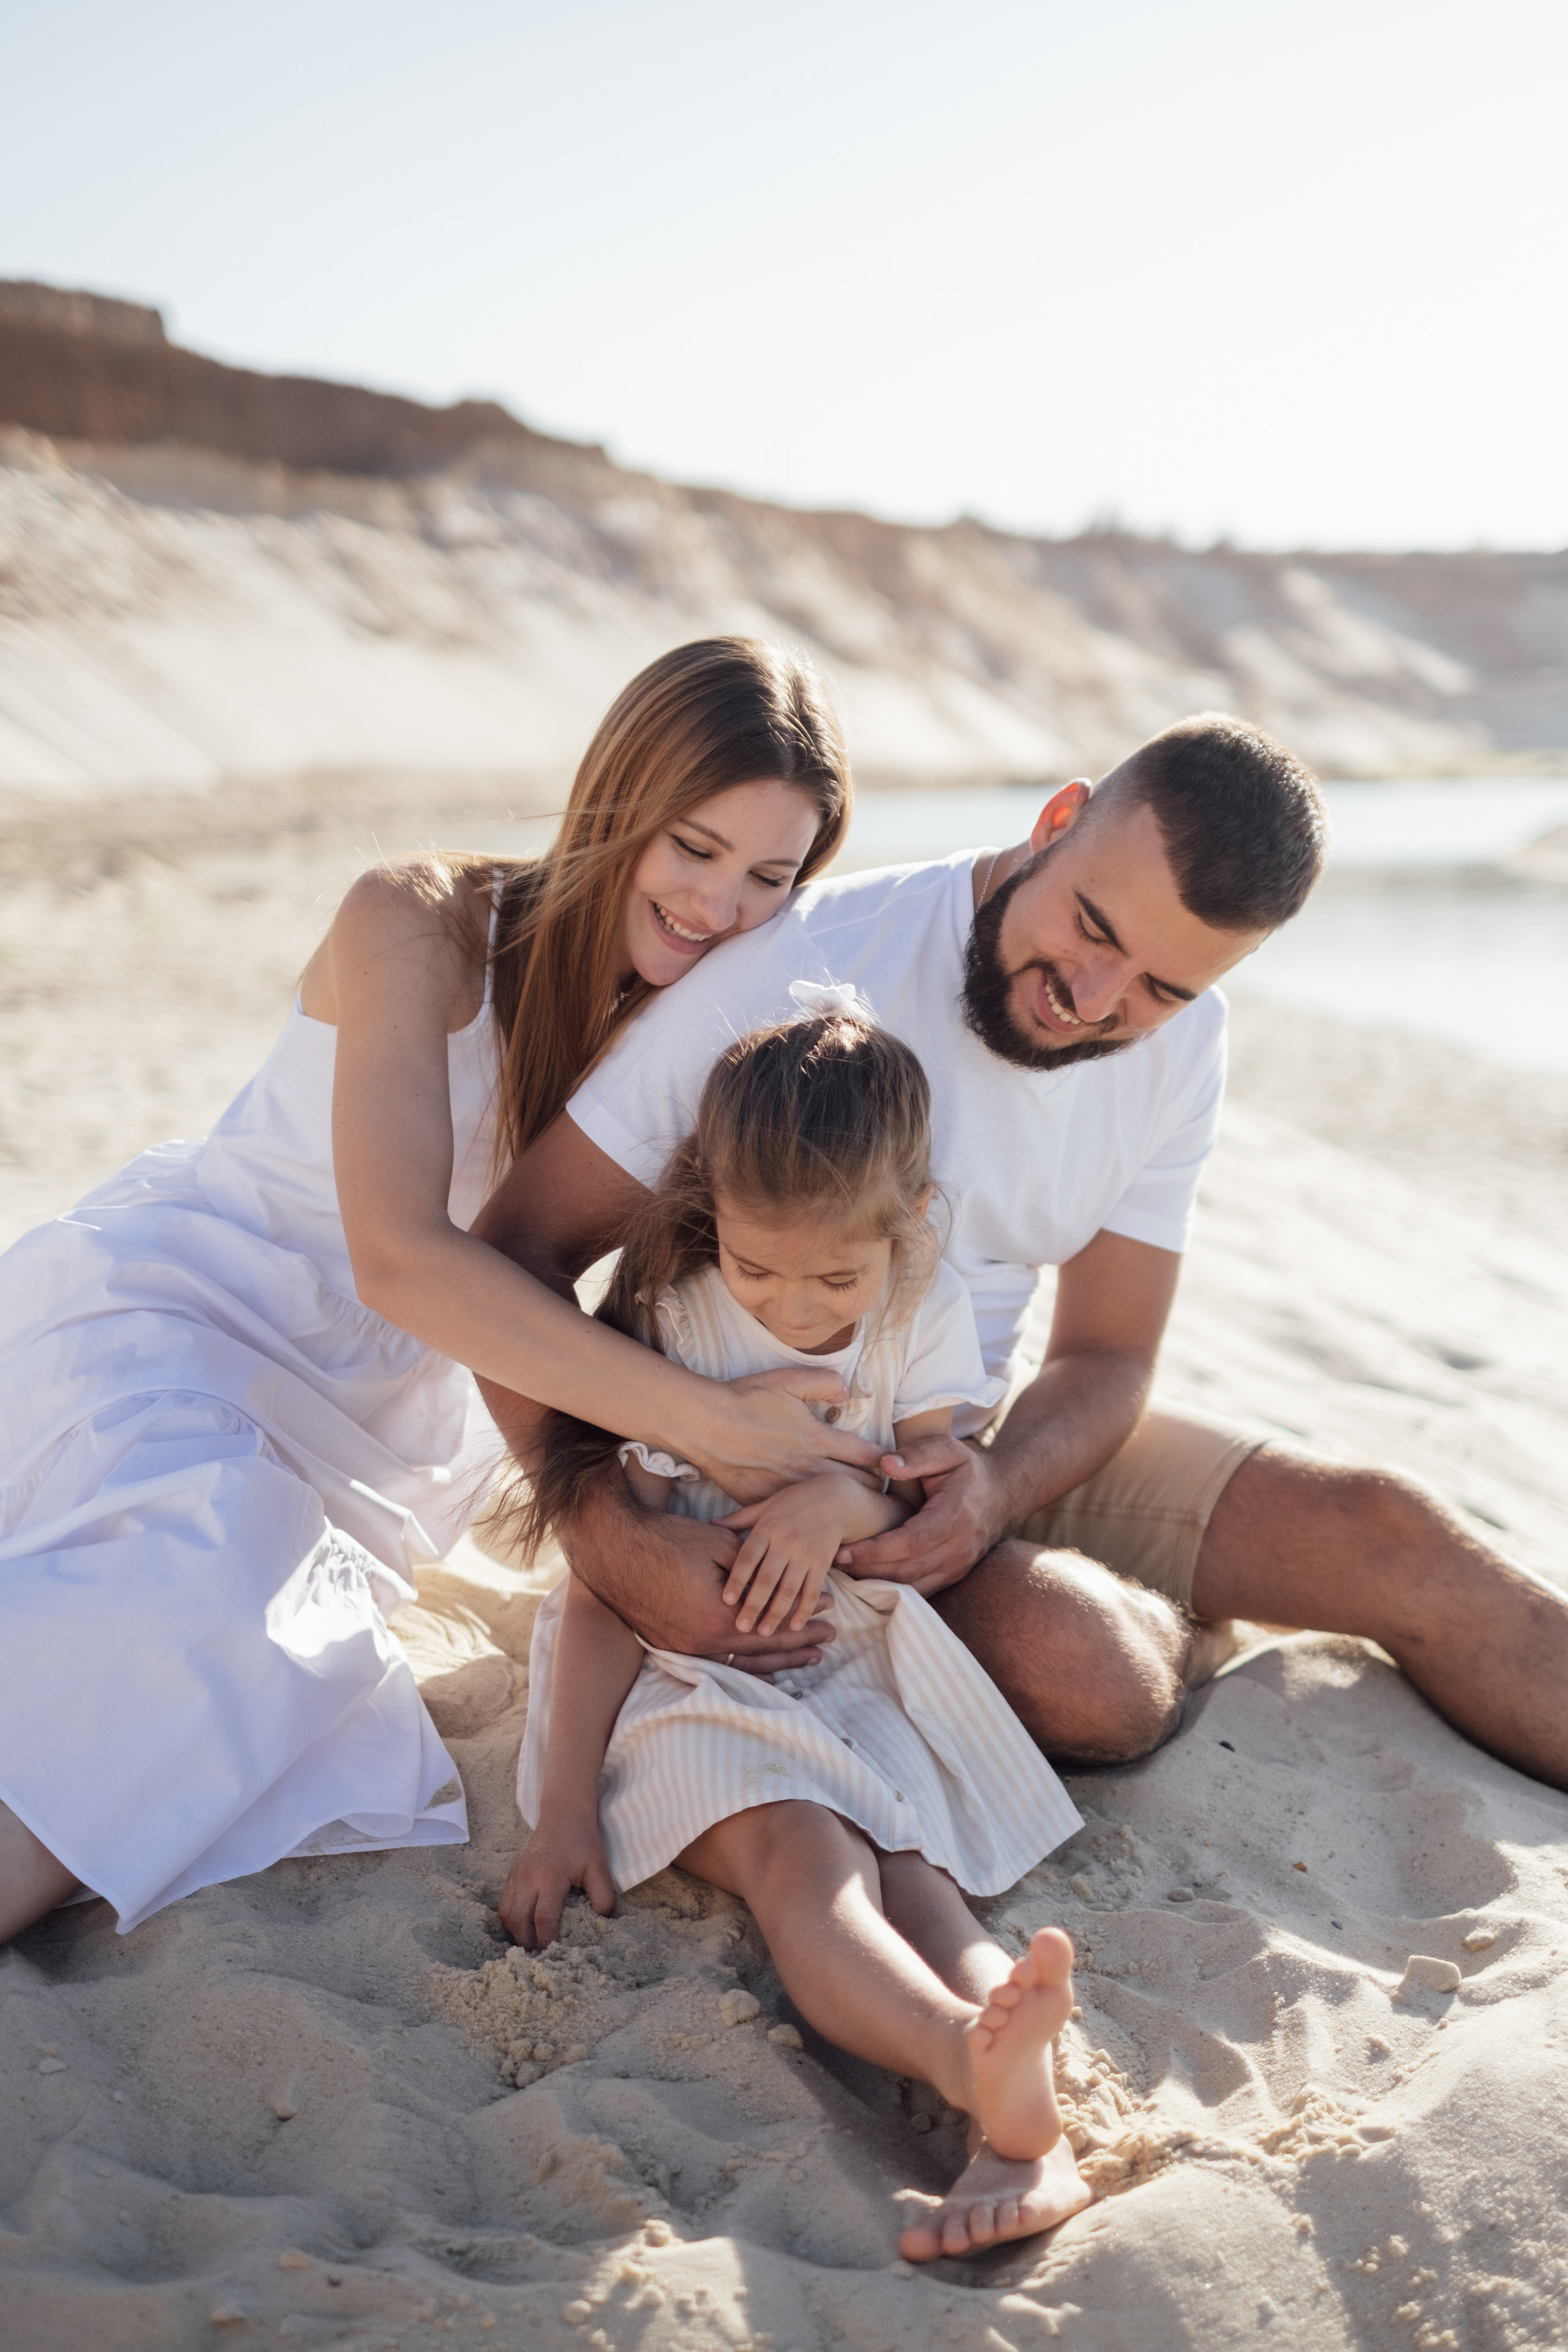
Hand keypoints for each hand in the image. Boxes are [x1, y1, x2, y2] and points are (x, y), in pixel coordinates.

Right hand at [499, 1812, 615, 1949]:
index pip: (544, 1920)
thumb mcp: (599, 1867)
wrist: (563, 1813)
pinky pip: (504, 1903)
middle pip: (518, 1921)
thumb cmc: (583, 1842)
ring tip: (530, 1946)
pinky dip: (510, 1919)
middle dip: (527, 1943)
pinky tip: (523, 1928)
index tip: (555, 1957)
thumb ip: (603, 1896)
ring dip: (515, 1933)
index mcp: (550, 1877)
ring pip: (506, 1913)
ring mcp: (516, 1875)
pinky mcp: (511, 1873)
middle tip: (539, 1959)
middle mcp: (528, 1877)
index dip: (547, 1942)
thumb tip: (603, 1923)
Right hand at [566, 1477, 837, 1670]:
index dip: (804, 1616)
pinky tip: (765, 1667)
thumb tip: (785, 1578)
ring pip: (742, 1661)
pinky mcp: (673, 1645)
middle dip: (800, 1643)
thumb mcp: (719, 1547)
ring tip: (807, 1658)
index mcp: (719, 1617)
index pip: (775, 1622)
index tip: (830, 1609)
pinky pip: (718, 1662)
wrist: (615, 1548)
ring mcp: (687, 1647)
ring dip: (778, 1659)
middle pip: (764, 1648)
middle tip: (829, 1637)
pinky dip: (745, 1665)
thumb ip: (753, 1570)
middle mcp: (704, 1641)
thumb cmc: (668, 1540)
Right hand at [682, 1367, 885, 1503]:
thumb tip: (847, 1393)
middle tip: (885, 1492)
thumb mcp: (788, 1379)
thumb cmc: (746, 1399)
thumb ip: (824, 1382)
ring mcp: (787, 1488)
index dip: (886, 1462)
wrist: (705, 1425)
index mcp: (819, 1438)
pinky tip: (813, 1518)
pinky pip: (794, 1513)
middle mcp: (809, 1468)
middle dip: (874, 1489)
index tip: (895, 1467)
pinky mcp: (766, 1502)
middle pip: (855, 1485)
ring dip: (844, 1504)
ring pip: (828, 1504)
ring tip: (856, 1507)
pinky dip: (807, 1516)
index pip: (867, 1456)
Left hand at [718, 1475, 858, 1635]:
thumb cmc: (796, 1502)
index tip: (725, 1601)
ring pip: (789, 1589)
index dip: (736, 1580)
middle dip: (753, 1605)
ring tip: (764, 1632)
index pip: (747, 1558)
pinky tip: (795, 1626)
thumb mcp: (766, 1506)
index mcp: (767, 1528)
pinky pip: (812, 1589)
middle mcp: (785, 1542)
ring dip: (776, 1613)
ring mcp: (805, 1554)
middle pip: (766, 1579)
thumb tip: (711, 1524)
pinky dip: (805, 1609)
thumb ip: (740, 1519)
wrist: (837, 1499)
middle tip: (741, 1627)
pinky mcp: (822, 1563)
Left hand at [837, 1435, 1007, 1594]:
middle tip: (832, 1562)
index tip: (843, 1550)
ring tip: (843, 1573)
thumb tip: (887, 1464)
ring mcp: (958, 1567)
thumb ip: (918, 1454)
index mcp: (955, 1517)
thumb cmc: (967, 1470)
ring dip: (876, 1584)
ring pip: (912, 1587)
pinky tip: (866, 1578)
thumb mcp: (947, 1449)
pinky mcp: (953, 1576)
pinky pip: (920, 1591)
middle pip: (907, 1571)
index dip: (875, 1550)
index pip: (910, 1543)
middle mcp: (959, 1549)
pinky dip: (892, 1589)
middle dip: (867, 1570)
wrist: (1002, 1495)